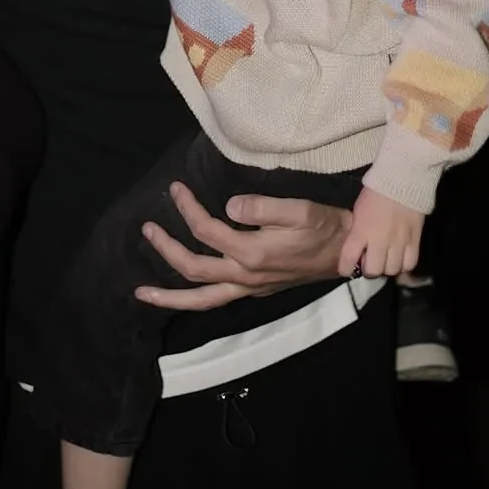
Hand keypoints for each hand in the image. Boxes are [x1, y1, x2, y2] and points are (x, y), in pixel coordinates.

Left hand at [134, 182, 349, 310]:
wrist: (347, 255)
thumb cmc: (324, 227)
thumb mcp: (300, 210)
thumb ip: (264, 207)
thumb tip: (230, 205)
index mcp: (253, 253)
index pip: (207, 231)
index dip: (188, 209)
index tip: (176, 188)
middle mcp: (246, 276)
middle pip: (194, 270)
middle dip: (166, 250)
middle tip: (147, 229)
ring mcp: (249, 288)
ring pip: (202, 299)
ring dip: (170, 296)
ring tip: (141, 293)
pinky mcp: (254, 291)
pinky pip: (215, 300)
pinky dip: (192, 299)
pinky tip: (180, 293)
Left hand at [338, 188, 422, 278]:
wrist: (401, 180)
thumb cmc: (374, 193)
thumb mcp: (358, 211)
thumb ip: (357, 231)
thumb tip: (358, 251)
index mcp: (361, 230)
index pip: (349, 259)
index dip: (345, 269)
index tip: (346, 270)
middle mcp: (379, 240)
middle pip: (373, 271)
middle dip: (369, 270)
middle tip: (369, 262)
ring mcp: (399, 242)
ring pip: (391, 270)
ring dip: (386, 268)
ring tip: (385, 260)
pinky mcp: (415, 241)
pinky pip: (409, 264)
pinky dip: (403, 266)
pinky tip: (400, 260)